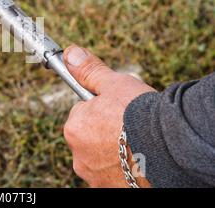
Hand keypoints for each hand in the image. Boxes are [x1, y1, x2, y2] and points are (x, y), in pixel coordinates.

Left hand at [63, 45, 154, 187]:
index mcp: (74, 128)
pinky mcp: (111, 188)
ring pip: (102, 157)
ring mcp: (95, 176)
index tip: (117, 109)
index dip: (101, 109)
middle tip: (129, 126)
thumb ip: (90, 72)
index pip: (82, 115)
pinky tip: (139, 159)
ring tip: (136, 143)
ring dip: (114, 151)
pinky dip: (124, 167)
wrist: (171, 148)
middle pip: (91, 137)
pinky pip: (114, 173)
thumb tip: (71, 55)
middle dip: (105, 131)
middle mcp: (79, 156)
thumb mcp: (114, 84)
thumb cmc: (140, 113)